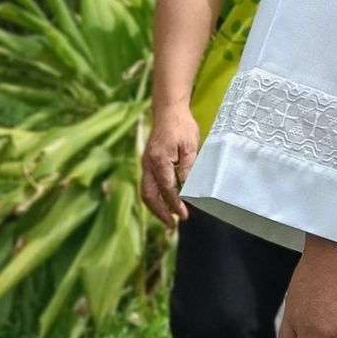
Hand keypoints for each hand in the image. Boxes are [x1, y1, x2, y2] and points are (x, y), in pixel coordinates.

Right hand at [141, 100, 200, 227]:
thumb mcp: (190, 146)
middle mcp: (148, 165)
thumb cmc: (181, 126)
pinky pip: (148, 185)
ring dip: (155, 208)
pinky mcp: (147, 163)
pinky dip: (154, 198)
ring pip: (146, 192)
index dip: (175, 204)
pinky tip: (164, 203)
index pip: (167, 189)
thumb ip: (188, 167)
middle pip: (150, 195)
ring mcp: (146, 164)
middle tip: (172, 226)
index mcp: (159, 161)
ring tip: (167, 219)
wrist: (168, 111)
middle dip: (160, 213)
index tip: (184, 216)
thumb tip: (188, 188)